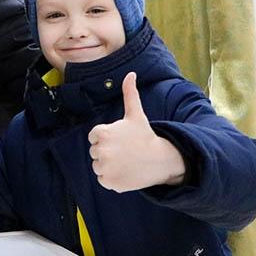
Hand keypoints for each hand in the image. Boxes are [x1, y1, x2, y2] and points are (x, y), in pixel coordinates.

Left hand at [87, 72, 186, 192]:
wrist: (160, 160)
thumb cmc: (145, 136)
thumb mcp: (135, 114)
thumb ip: (129, 93)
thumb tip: (130, 73)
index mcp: (101, 133)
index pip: (94, 137)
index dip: (108, 138)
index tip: (122, 139)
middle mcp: (100, 151)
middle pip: (95, 152)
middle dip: (108, 152)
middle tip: (126, 151)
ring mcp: (104, 168)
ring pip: (99, 167)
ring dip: (110, 166)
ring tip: (126, 161)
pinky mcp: (109, 182)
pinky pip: (104, 180)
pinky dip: (113, 179)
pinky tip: (126, 172)